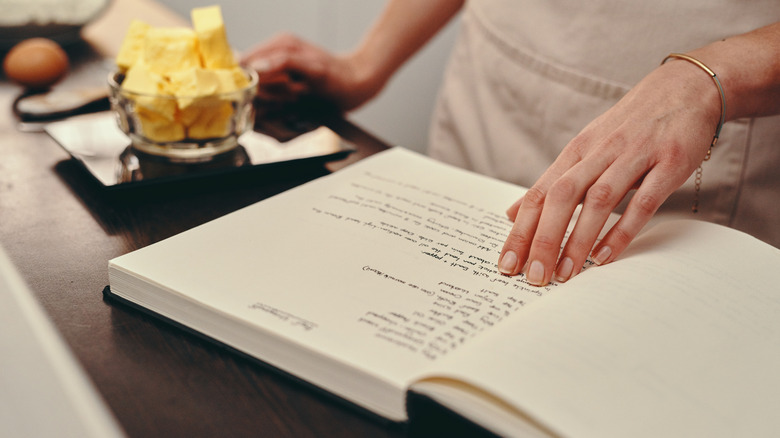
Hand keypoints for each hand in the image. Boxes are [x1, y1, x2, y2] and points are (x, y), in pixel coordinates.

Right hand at [240, 33, 380, 109]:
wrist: (356, 86)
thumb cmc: (339, 76)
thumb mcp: (313, 67)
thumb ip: (284, 63)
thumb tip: (257, 67)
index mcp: (279, 45)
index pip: (245, 62)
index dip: (252, 79)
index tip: (270, 88)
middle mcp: (275, 58)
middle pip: (251, 81)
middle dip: (270, 91)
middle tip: (294, 91)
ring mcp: (278, 73)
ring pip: (260, 94)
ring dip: (277, 100)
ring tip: (298, 95)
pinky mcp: (282, 89)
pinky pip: (269, 102)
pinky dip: (280, 106)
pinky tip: (296, 102)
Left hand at [497, 59, 722, 285]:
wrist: (686, 87)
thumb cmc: (630, 126)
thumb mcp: (585, 149)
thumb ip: (552, 183)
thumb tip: (513, 213)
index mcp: (576, 151)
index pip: (539, 194)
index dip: (520, 230)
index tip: (507, 264)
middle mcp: (600, 152)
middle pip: (562, 196)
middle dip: (544, 239)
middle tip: (533, 276)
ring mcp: (635, 156)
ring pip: (599, 200)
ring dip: (578, 239)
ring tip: (566, 273)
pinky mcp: (669, 162)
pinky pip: (643, 201)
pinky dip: (623, 229)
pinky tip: (606, 255)